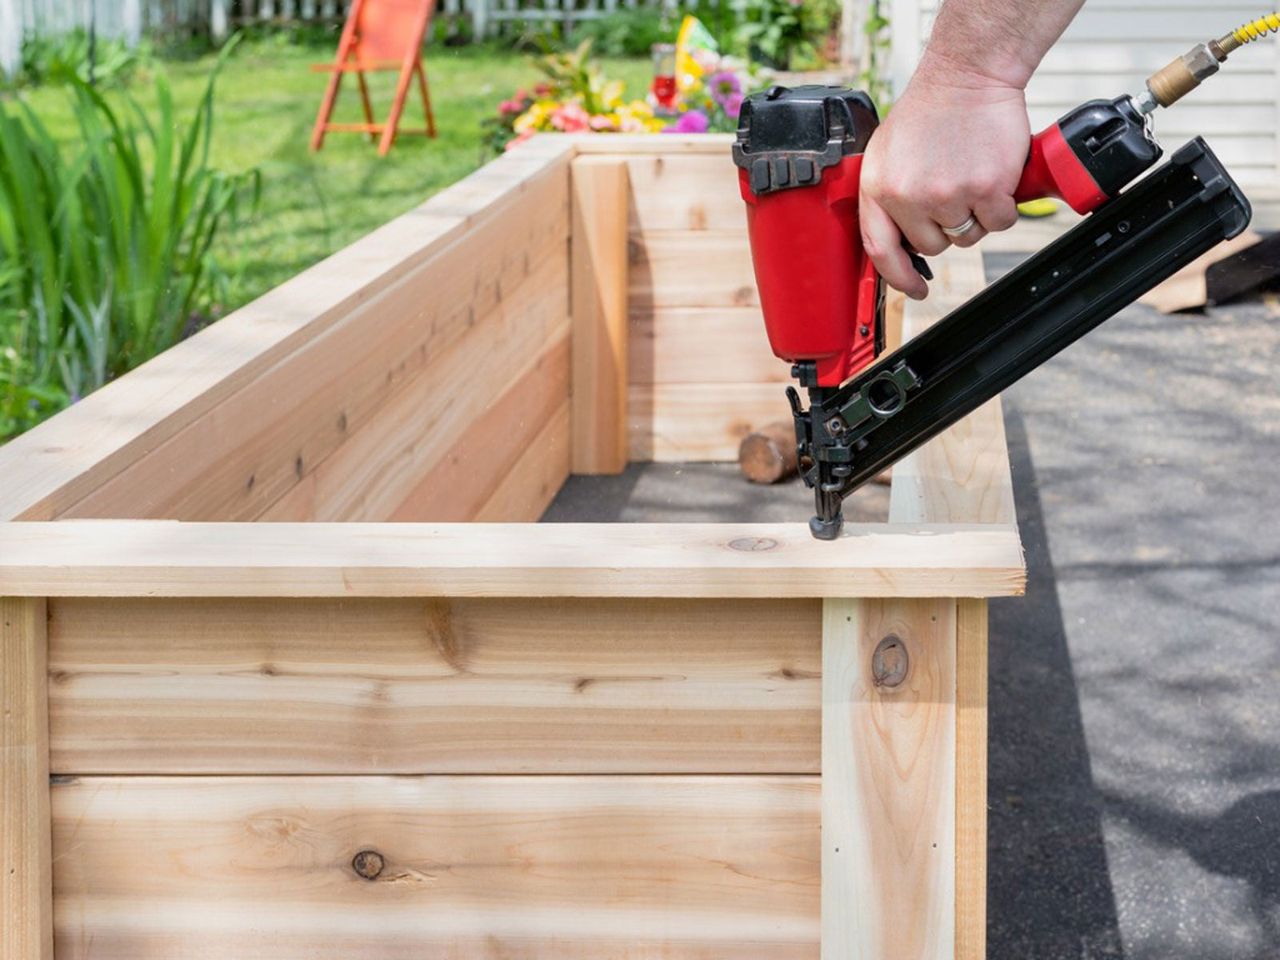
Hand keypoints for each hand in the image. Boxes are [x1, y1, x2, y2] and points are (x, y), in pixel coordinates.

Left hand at [860, 64, 1029, 298]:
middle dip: (945, 228)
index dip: (898, 277)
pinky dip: (1003, 207)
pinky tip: (994, 178)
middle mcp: (908, 196)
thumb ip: (886, 197)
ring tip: (970, 177)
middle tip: (952, 191)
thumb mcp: (885, 153)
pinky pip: (998, 223)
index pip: (880, 250)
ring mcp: (946, 195)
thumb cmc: (930, 111)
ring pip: (965, 236)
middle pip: (931, 246)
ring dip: (974, 216)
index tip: (914, 289)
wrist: (967, 75)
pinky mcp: (984, 190)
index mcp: (878, 188)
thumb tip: (897, 242)